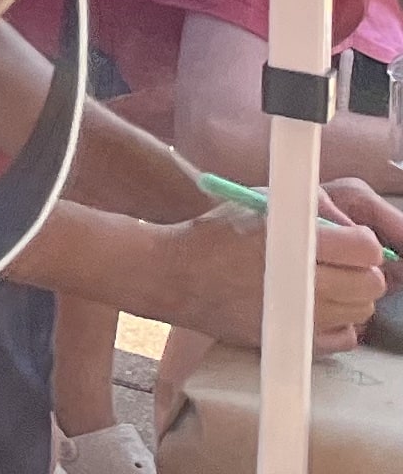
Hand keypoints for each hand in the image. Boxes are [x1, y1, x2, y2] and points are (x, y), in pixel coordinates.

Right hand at [153, 194, 388, 351]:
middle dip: (362, 269)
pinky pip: (345, 338)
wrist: (173, 276)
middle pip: (371, 284)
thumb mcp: (258, 202)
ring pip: (361, 311)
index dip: (361, 241)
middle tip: (340, 261)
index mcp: (295, 244)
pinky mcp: (291, 342)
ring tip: (324, 282)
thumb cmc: (213, 234)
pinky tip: (318, 306)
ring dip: (351, 295)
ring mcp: (299, 319)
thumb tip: (348, 229)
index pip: (365, 249)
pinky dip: (340, 322)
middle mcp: (304, 285)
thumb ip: (309, 210)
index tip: (349, 239)